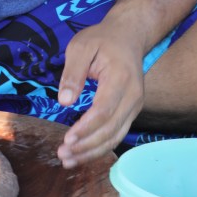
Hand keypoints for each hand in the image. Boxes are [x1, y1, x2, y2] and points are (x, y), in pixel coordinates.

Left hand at [56, 22, 144, 167]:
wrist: (129, 36)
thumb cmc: (102, 39)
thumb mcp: (81, 46)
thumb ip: (73, 72)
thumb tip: (65, 101)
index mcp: (120, 78)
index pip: (104, 110)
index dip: (86, 128)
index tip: (67, 139)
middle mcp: (133, 96)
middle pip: (111, 129)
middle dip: (86, 146)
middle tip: (62, 155)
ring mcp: (135, 106)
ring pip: (115, 136)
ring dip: (92, 152)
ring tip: (68, 160)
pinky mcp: (131, 112)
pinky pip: (117, 134)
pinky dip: (100, 147)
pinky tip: (82, 154)